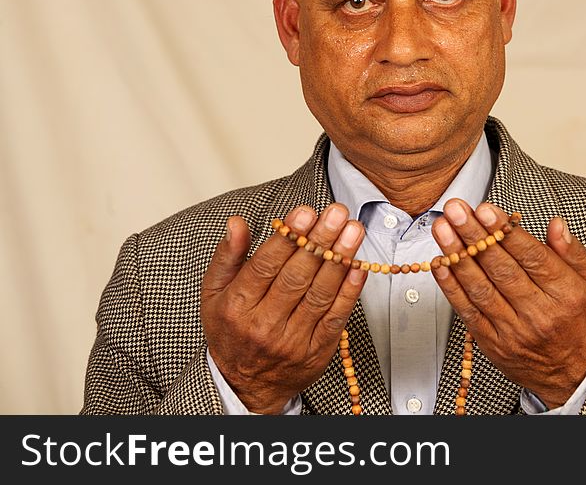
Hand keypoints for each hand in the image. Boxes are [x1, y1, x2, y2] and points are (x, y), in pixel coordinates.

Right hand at [201, 203, 366, 413]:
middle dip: (320, 240)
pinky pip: (336, 317)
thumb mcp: (215, 294)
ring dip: (340, 259)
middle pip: (297, 277)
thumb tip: (237, 223)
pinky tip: (357, 267)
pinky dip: (349, 291)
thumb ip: (227, 256)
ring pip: (320, 294)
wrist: (246, 385)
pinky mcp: (317, 351)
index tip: (305, 212)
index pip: (265, 266)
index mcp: (238, 306)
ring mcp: (293, 340)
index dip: (288, 237)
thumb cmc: (231, 331)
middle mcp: (264, 324)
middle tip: (337, 213)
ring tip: (353, 230)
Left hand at [432, 199, 585, 408]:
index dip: (505, 232)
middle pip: (501, 269)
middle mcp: (539, 313)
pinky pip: (468, 312)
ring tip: (442, 229)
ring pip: (481, 288)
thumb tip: (555, 224)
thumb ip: (573, 252)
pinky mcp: (494, 344)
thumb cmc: (585, 324)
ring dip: (457, 256)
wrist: (578, 375)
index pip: (532, 257)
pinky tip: (440, 264)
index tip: (485, 209)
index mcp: (566, 294)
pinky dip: (451, 287)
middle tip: (455, 210)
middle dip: (474, 235)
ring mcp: (514, 331)